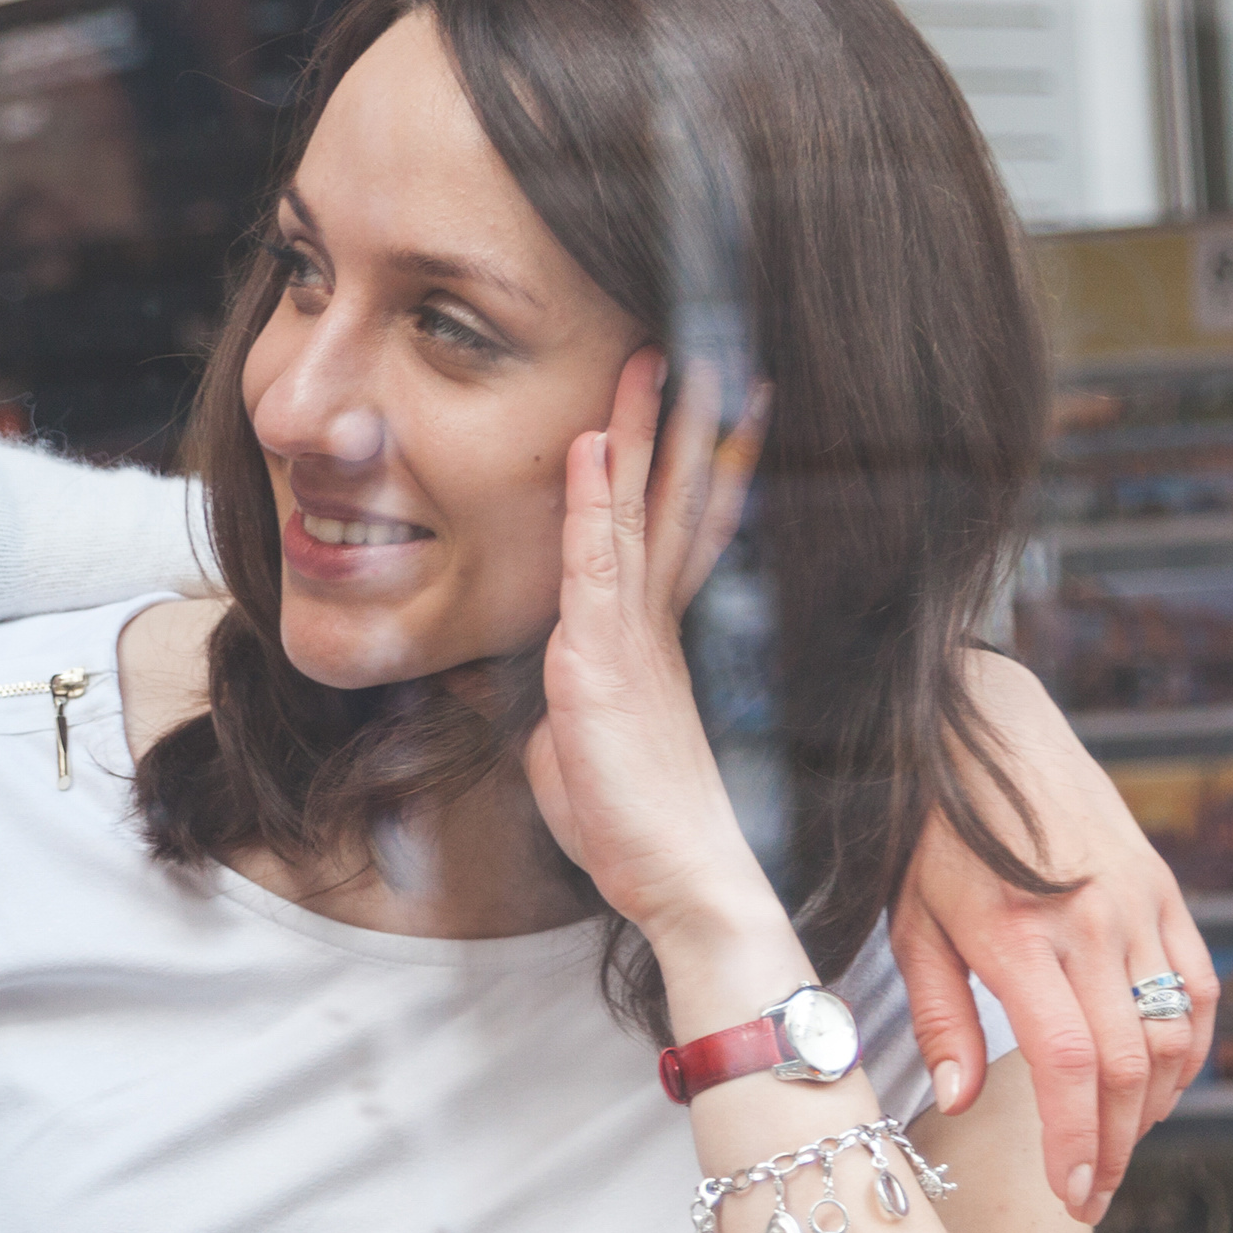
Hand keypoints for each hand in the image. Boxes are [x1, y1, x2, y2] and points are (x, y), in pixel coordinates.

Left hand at [522, 347, 779, 946]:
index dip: (681, 468)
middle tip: (686, 349)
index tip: (695, 407)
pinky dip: (595, 502)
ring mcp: (634, 638)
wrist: (684, 884)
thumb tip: (538, 710)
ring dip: (641, 433)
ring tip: (652, 360)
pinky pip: (597, 565)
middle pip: (667, 502)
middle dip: (675, 423)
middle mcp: (654, 626)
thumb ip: (561, 718)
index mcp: (653, 642)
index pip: (669, 535)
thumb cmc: (633, 832)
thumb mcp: (576, 759)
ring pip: (639, 513)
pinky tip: (595, 446)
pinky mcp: (604, 663)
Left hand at [888, 653, 1216, 1222]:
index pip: (1069, 1064)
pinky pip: (1200, 987)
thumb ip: (940, 1016)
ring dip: (1155, 1107)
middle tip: (1092, 1194)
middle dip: (1116, 1145)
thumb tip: (961, 1104)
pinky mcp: (1165, 892)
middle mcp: (1091, 923)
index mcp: (1018, 936)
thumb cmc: (934, 834)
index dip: (1078, 1141)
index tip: (1073, 1195)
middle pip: (1130, 1064)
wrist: (989, 730)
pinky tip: (1159, 1084)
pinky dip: (1189, 1047)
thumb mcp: (911, 922)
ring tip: (1117, 1148)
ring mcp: (1139, 905)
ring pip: (1175, 1033)